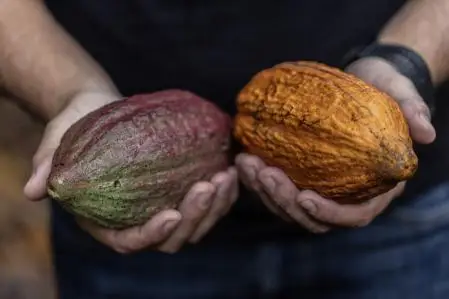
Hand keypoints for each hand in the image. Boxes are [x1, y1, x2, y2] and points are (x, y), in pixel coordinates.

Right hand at [24, 90, 238, 253]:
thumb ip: (45, 166)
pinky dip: (222, 192)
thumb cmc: (75, 126)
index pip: (128, 241)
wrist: (98, 108)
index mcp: (105, 219)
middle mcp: (136, 218)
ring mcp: (160, 205)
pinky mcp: (178, 188)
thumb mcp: (56, 141)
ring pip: (195, 224)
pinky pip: (206, 201)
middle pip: (171, 237)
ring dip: (216, 206)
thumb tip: (31, 192)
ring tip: (228, 175)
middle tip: (209, 184)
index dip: (149, 235)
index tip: (170, 213)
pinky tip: (233, 169)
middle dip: (194, 217)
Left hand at [236, 57, 435, 232]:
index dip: (329, 215)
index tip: (305, 198)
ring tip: (246, 163)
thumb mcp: (402, 94)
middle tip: (264, 173)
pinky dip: (258, 176)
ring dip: (263, 190)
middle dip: (283, 201)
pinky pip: (275, 184)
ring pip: (287, 205)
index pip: (354, 216)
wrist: (363, 81)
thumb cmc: (384, 89)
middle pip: (311, 217)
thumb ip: (413, 112)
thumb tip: (426, 134)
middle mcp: (344, 193)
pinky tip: (243, 155)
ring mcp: (319, 185)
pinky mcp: (298, 172)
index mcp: (373, 188)